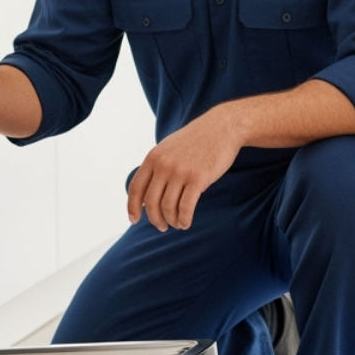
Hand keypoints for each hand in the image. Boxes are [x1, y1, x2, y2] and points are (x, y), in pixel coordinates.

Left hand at [126, 109, 241, 231]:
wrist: (222, 127)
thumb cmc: (196, 140)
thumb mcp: (169, 148)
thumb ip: (157, 167)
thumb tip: (146, 194)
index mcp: (153, 157)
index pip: (136, 188)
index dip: (132, 207)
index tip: (134, 220)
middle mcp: (163, 165)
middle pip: (151, 202)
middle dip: (155, 219)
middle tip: (162, 227)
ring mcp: (180, 172)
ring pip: (168, 207)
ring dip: (171, 221)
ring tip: (177, 224)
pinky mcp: (198, 178)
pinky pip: (186, 207)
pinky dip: (184, 219)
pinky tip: (186, 223)